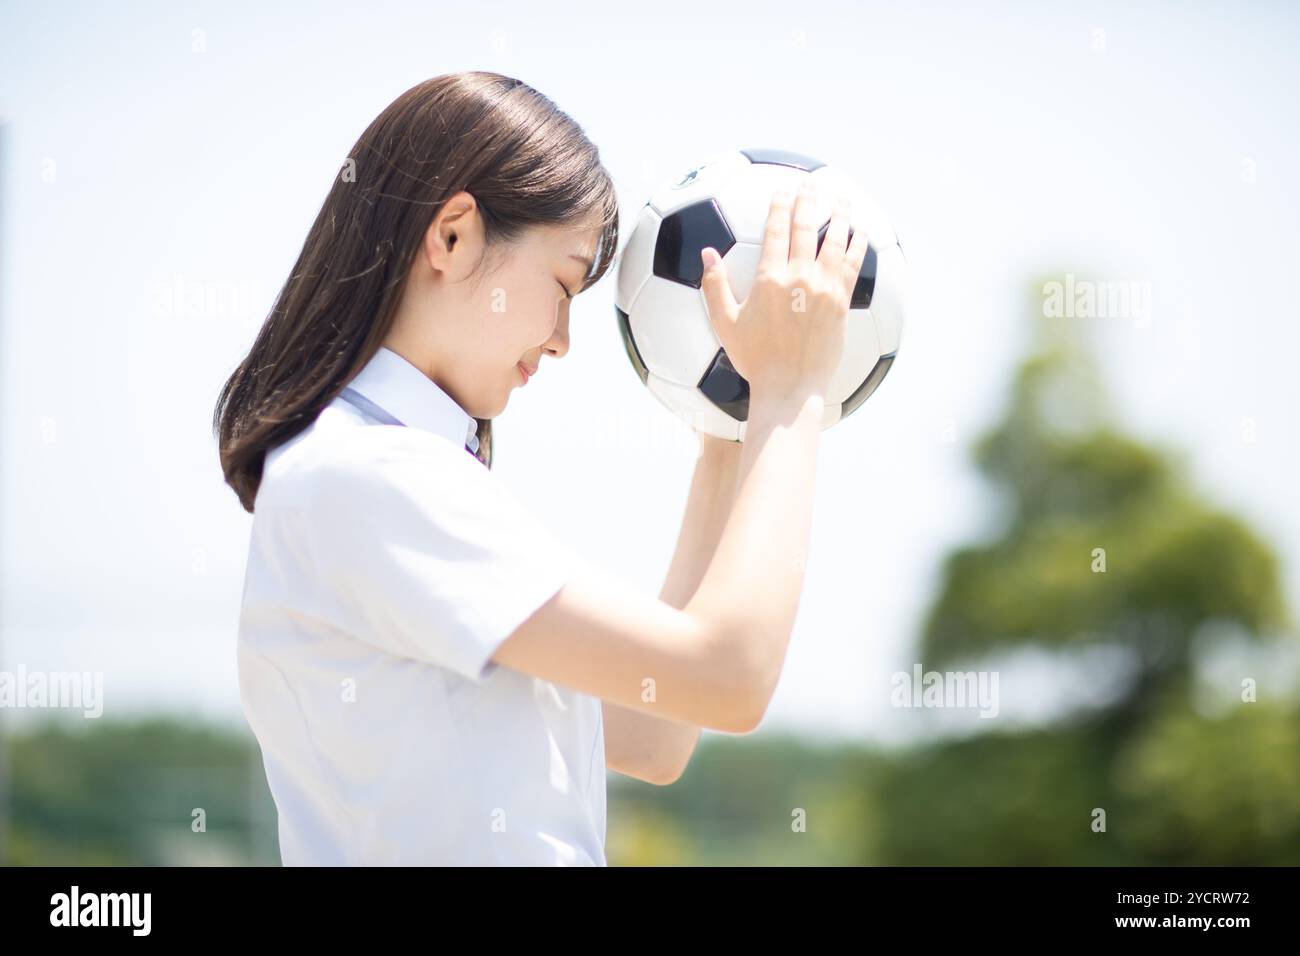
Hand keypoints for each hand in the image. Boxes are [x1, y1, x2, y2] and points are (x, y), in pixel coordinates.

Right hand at [699, 181, 867, 400]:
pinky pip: (854, 265)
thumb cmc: (754, 359)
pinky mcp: (842, 302)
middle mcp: (799, 277)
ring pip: (835, 240)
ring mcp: (825, 288)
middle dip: (810, 200)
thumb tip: (707, 254)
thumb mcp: (726, 323)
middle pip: (807, 227)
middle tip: (812, 184)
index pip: (776, 230)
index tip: (783, 190)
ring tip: (842, 199)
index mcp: (769, 278)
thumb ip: (715, 286)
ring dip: (840, 215)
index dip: (780, 206)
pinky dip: (857, 245)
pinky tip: (860, 233)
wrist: (790, 386)